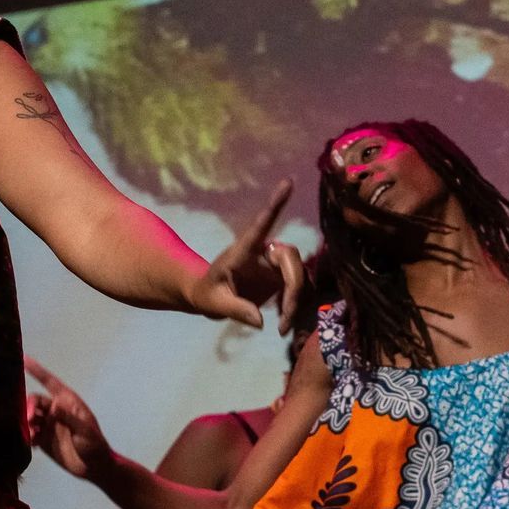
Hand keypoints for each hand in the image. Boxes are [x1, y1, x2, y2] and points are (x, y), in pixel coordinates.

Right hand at [25, 357, 115, 481]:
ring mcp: (48, 424)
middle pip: (34, 401)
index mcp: (67, 402)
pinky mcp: (42, 439)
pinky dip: (26, 435)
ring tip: (30, 434)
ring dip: (26, 422)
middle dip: (28, 406)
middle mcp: (55, 410)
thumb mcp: (84, 431)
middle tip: (28, 419)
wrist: (93, 468)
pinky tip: (30, 442)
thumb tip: (53, 406)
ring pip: (29, 416)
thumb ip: (68, 418)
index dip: (37, 370)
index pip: (49, 382)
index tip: (23, 359)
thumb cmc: (94, 445)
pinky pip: (29, 432)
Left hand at [185, 180, 305, 331]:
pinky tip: (284, 323)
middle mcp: (263, 251)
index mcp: (243, 250)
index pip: (261, 223)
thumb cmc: (207, 294)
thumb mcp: (214, 303)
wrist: (210, 297)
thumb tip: (259, 321)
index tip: (288, 182)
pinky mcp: (282, 278)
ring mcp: (275, 264)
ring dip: (297, 300)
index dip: (275, 204)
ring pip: (300, 274)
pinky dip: (297, 306)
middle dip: (294, 289)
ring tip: (283, 327)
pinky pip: (301, 287)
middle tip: (284, 320)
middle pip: (292, 259)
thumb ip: (235, 309)